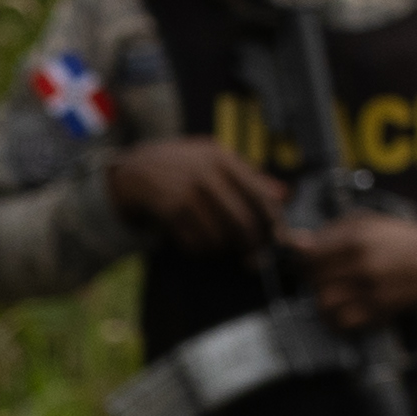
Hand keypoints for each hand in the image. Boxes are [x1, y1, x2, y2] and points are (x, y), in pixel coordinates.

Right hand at [105, 137, 283, 255]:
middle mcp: (207, 173)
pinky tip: (197, 244)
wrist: (132, 170)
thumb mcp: (214, 159)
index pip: (261, 195)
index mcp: (223, 158)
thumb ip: (249, 175)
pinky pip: (196, 241)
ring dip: (222, 248)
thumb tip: (284, 194)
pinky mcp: (171, 210)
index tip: (279, 239)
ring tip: (219, 246)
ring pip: (219, 235)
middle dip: (250, 244)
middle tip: (253, 257)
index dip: (273, 221)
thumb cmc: (180, 166)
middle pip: (243, 220)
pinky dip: (200, 249)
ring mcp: (188, 192)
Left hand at [298, 213, 416, 329]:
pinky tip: (341, 307)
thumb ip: (330, 231)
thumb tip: (295, 242)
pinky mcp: (381, 310)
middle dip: (312, 278)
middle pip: (315, 280)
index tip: (304, 260)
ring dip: (322, 298)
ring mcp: (372, 290)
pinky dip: (336, 317)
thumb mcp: (367, 222)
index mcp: (357, 239)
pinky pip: (344, 322)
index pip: (309, 255)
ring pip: (325, 303)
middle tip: (321, 275)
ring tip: (332, 290)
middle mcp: (363, 265)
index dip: (301, 259)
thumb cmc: (398, 237)